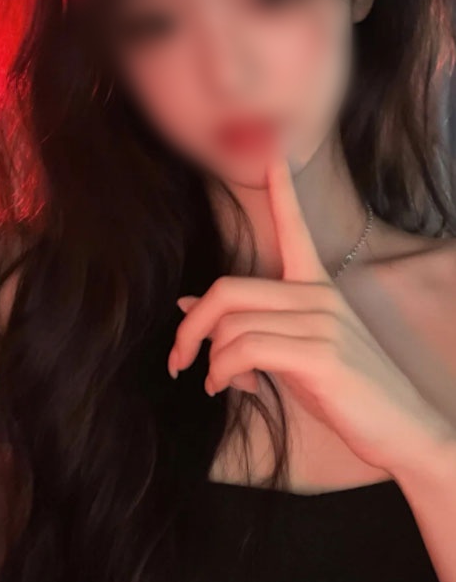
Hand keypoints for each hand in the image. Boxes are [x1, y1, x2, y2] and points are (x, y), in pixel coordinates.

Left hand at [167, 145, 452, 475]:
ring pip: (232, 324)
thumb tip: (186, 306)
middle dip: (191, 328)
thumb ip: (247, 324)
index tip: (272, 154)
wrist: (401, 427)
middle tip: (179, 358)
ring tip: (217, 382)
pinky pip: (246, 349)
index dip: (281, 190)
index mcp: (316, 285)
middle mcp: (317, 294)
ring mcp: (321, 321)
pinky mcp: (320, 354)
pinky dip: (224, 372)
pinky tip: (236, 389)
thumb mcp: (292, 350)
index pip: (294, 228)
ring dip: (210, 361)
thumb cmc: (344, 388)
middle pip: (227, 289)